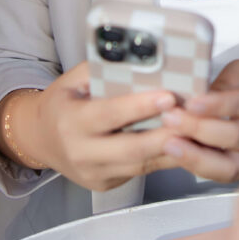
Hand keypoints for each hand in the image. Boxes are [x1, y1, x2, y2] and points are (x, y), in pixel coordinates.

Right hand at [0, 62, 184, 191]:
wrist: (40, 139)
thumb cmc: (63, 102)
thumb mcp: (73, 80)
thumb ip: (103, 69)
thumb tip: (139, 55)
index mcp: (70, 122)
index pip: (109, 115)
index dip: (139, 107)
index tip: (168, 97)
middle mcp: (81, 152)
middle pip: (131, 148)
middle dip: (165, 134)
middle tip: (193, 119)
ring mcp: (94, 173)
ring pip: (141, 164)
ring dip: (173, 149)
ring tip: (198, 132)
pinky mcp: (106, 184)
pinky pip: (141, 172)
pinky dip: (166, 158)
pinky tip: (186, 145)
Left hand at [159, 60, 238, 182]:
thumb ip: (223, 82)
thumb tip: (194, 94)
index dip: (217, 105)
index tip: (191, 103)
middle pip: (236, 137)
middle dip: (200, 129)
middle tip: (171, 118)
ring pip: (230, 166)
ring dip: (197, 157)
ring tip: (170, 144)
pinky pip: (222, 176)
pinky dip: (198, 167)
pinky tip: (178, 156)